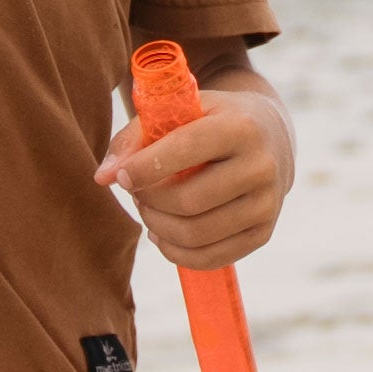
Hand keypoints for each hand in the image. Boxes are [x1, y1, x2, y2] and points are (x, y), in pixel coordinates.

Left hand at [97, 70, 292, 270]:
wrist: (269, 139)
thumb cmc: (210, 122)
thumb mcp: (179, 113)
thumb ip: (135, 139)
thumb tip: (103, 177)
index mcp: (241, 126)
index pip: (185, 150)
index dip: (144, 168)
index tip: (122, 176)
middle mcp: (261, 166)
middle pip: (188, 201)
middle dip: (149, 201)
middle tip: (136, 192)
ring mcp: (266, 204)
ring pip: (196, 234)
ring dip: (157, 227)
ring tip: (148, 210)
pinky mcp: (262, 233)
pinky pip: (209, 258)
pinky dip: (174, 252)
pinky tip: (162, 233)